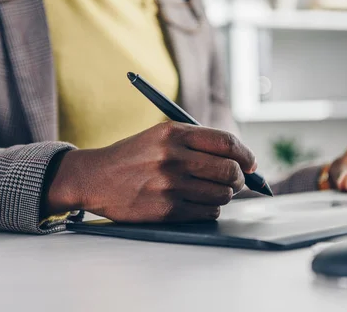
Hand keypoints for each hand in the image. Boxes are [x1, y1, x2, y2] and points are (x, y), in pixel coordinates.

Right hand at [46, 122, 256, 222]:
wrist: (95, 177)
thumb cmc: (133, 156)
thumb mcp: (160, 136)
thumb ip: (197, 143)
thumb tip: (241, 160)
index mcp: (174, 133)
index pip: (226, 142)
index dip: (246, 154)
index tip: (251, 163)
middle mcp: (173, 157)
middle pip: (229, 170)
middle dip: (239, 178)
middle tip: (236, 181)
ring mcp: (169, 185)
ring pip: (221, 194)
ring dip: (224, 195)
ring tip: (212, 191)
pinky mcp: (166, 209)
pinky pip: (207, 212)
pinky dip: (209, 209)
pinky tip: (198, 203)